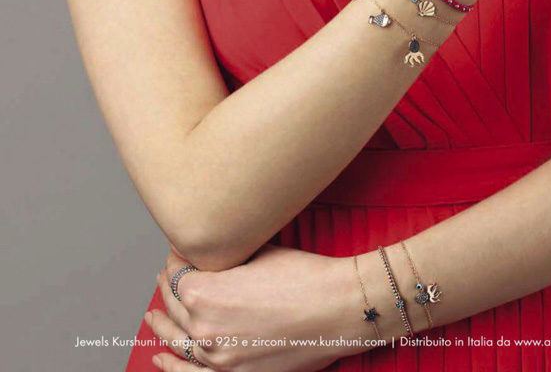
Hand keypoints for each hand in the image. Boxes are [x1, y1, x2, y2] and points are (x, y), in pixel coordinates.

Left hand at [146, 244, 374, 370]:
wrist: (338, 309)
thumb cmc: (306, 277)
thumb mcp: (259, 252)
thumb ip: (228, 256)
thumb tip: (215, 252)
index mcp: (205, 293)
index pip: (176, 271)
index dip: (177, 256)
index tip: (181, 248)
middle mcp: (204, 328)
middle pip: (173, 303)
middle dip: (169, 284)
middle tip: (170, 270)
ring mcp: (218, 357)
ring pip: (178, 338)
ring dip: (164, 323)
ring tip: (154, 314)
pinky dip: (173, 365)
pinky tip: (160, 356)